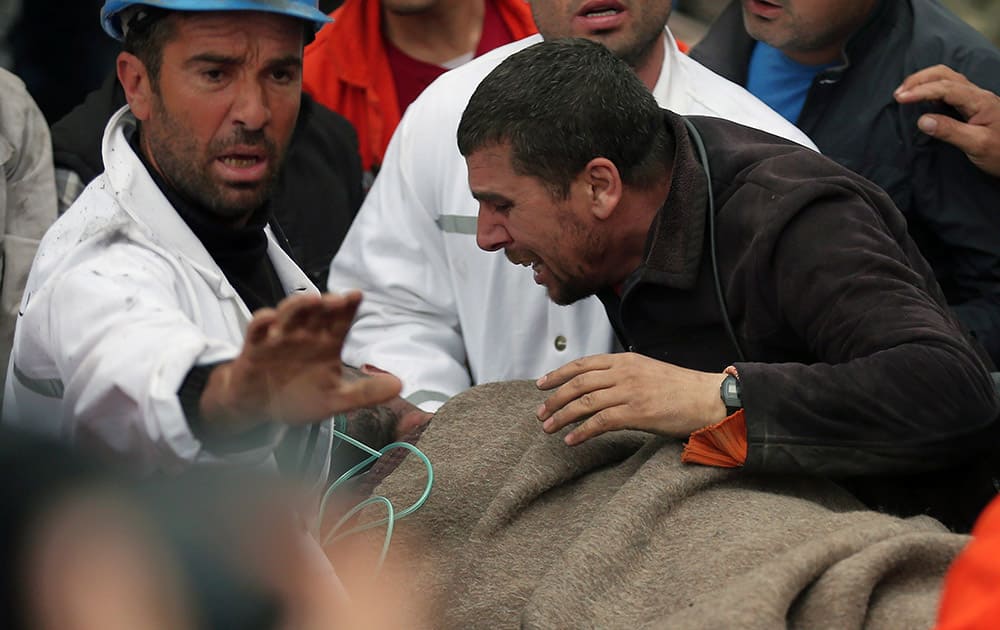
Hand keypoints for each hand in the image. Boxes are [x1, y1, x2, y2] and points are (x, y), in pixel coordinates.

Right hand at [201, 291, 401, 434]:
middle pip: (317, 311)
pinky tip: (270, 320)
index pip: (340, 319)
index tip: (356, 297)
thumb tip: (399, 386)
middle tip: (337, 300)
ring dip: (298, 306)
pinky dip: (263, 323)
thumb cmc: (299, 396)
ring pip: (288, 314)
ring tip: (311, 301)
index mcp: (327, 342)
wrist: (260, 408)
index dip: (348, 307)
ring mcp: (280, 338)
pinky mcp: (255, 348)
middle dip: (326, 303)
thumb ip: (366, 393)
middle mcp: (305, 334)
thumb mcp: (336, 399)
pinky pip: (257, 330)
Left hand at [535, 353, 726, 445]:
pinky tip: (571, 441)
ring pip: (585, 402)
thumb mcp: (648, 370)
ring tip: (548, 428)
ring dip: (562, 416)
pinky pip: (600, 422)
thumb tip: (600, 383)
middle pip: (578, 383)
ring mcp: (630, 392)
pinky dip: (581, 432)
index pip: (583, 364)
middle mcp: (625, 372)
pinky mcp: (637, 413)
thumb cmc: (681, 389)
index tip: (542, 384)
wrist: (709, 398)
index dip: (559, 374)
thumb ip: (624, 373)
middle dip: (555, 398)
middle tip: (540, 412)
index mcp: (626, 360)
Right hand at [894, 65, 999, 176]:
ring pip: (947, 78)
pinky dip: (930, 87)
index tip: (900, 99)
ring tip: (905, 93)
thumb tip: (922, 120)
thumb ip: (950, 131)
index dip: (921, 91)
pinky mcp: (972, 105)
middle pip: (945, 74)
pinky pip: (948, 88)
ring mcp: (975, 98)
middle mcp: (977, 94)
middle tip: (898, 93)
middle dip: (919, 80)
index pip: (946, 88)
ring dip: (924, 81)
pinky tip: (921, 97)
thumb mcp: (977, 145)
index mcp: (979, 101)